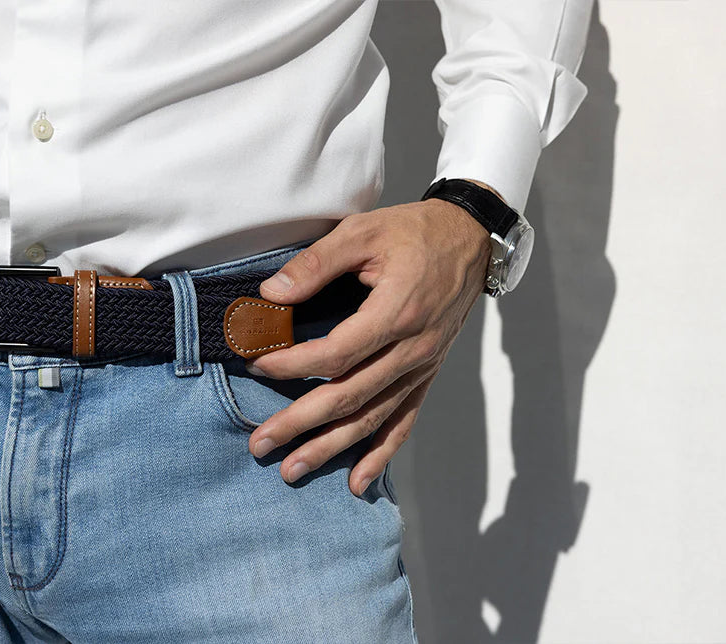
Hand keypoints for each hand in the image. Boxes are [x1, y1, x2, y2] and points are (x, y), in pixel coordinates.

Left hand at [246, 193, 492, 495]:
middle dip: (301, 424)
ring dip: (331, 448)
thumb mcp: (362, 232)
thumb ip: (315, 264)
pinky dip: (381, 456)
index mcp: (396, 312)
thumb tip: (270, 294)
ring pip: (373, 418)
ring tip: (292, 469)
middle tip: (260, 444)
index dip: (292, 365)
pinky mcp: (426, 375)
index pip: (336, 354)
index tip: (256, 364)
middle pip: (349, 397)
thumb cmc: (413, 232)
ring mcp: (422, 367)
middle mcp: (412, 349)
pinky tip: (357, 483)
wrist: (469, 240)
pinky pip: (403, 422)